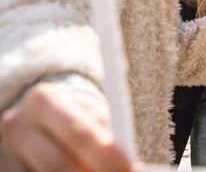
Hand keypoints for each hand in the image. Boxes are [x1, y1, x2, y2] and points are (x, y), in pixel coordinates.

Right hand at [0, 82, 131, 170]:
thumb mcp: (90, 113)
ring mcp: (5, 154)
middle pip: (58, 165)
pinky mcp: (4, 171)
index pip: (80, 134)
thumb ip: (105, 134)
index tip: (130, 169)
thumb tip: (132, 165)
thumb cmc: (75, 116)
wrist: (33, 118)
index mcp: (45, 100)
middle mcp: (18, 125)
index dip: (106, 158)